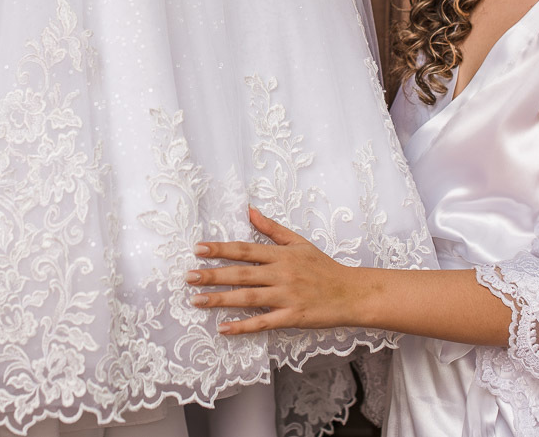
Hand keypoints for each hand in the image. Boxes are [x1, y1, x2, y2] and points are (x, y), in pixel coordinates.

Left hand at [188, 207, 359, 334]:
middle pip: (241, 274)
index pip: (245, 249)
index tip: (198, 249)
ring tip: (196, 300)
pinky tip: (223, 329)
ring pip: (247, 298)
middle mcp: (281, 274)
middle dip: (212, 275)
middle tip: (188, 276)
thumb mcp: (298, 242)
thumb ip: (272, 228)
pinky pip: (263, 323)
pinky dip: (242, 327)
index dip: (220, 249)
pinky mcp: (292, 317)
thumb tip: (249, 210)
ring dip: (220, 299)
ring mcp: (286, 296)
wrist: (350, 293)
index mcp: (281, 255)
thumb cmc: (323, 267)